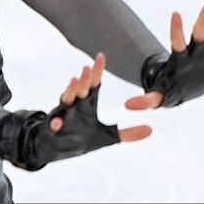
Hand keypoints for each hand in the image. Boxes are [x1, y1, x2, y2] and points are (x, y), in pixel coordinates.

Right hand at [0, 53, 149, 170]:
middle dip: (85, 79)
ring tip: (75, 81)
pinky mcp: (54, 128)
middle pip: (81, 89)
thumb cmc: (80, 137)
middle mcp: (74, 106)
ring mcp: (63, 116)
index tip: (101, 56)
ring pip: (66, 100)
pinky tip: (57, 122)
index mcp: (87, 104)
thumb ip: (128, 134)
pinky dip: (55, 122)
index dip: (97, 71)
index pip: (93, 84)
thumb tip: (150, 130)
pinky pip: (53, 124)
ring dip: (70, 91)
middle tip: (88, 67)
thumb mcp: (108, 136)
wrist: (57, 147)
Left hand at [125, 0, 203, 110]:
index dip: (176, 29)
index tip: (175, 14)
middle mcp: (196, 49)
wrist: (185, 84)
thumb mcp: (160, 95)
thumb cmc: (171, 87)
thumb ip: (148, 99)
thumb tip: (128, 106)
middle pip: (199, 30)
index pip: (177, 41)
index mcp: (181, 58)